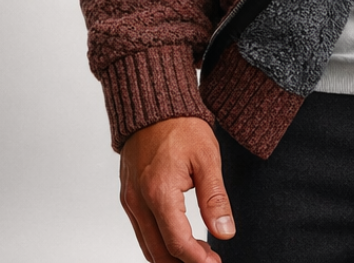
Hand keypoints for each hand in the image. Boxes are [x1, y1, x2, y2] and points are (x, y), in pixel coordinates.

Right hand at [119, 117, 235, 262]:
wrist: (154, 106)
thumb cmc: (182, 127)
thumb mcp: (207, 158)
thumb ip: (215, 199)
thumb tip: (225, 232)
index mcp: (159, 192)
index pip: (177, 241)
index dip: (197, 259)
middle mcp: (138, 201)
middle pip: (158, 251)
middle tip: (210, 262)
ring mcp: (129, 200)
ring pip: (146, 245)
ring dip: (170, 257)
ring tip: (198, 256)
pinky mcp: (127, 197)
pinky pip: (141, 231)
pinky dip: (158, 243)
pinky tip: (178, 242)